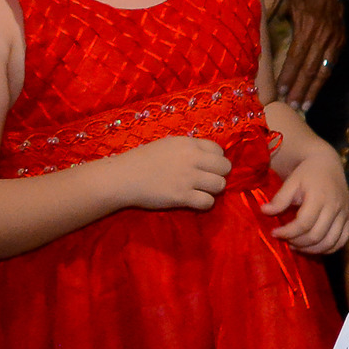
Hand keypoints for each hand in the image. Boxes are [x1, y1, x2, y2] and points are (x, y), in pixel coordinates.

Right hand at [114, 134, 230, 211]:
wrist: (123, 177)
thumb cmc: (142, 160)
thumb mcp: (169, 145)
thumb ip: (189, 149)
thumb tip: (207, 156)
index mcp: (189, 144)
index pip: (219, 150)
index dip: (215, 159)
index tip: (207, 166)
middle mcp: (193, 159)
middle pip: (225, 167)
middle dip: (219, 174)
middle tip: (207, 180)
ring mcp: (188, 179)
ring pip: (220, 185)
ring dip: (213, 189)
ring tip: (202, 191)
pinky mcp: (181, 197)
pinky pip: (207, 202)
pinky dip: (205, 203)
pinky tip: (196, 201)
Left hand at [259, 146, 348, 253]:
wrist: (327, 163)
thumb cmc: (306, 173)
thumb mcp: (291, 181)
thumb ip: (279, 199)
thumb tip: (264, 212)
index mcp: (320, 196)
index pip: (304, 223)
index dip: (287, 232)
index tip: (274, 232)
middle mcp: (335, 206)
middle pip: (316, 235)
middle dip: (297, 242)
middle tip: (285, 239)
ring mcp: (344, 213)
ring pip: (330, 242)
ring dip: (311, 249)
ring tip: (297, 245)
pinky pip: (342, 240)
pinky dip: (328, 248)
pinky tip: (313, 246)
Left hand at [275, 0, 345, 107]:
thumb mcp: (287, 3)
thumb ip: (277, 22)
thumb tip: (262, 41)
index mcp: (307, 27)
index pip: (296, 58)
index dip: (287, 76)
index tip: (279, 92)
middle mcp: (323, 36)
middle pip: (310, 68)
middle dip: (300, 89)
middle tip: (291, 107)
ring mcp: (335, 39)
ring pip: (323, 70)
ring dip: (314, 90)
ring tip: (304, 106)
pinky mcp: (342, 39)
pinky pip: (332, 63)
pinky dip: (324, 78)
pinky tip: (317, 90)